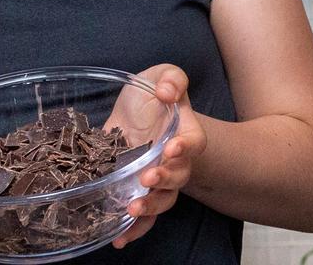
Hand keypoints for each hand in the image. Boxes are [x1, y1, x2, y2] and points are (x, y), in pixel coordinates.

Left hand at [112, 64, 205, 248]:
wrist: (137, 113)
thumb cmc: (153, 93)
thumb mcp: (161, 75)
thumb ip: (171, 78)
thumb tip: (167, 93)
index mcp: (185, 132)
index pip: (194, 142)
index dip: (185, 148)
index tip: (171, 147)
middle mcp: (175, 161)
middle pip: (178, 177)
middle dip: (164, 180)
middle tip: (147, 178)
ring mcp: (156, 179)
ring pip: (162, 200)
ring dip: (149, 208)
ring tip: (131, 210)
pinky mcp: (136, 191)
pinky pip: (141, 216)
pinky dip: (133, 229)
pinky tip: (118, 238)